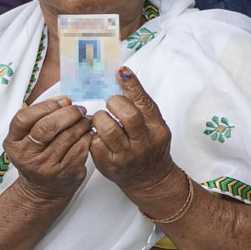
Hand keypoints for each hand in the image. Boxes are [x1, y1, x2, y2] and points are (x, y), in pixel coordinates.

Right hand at [4, 96, 91, 199]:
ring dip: (81, 123)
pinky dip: (88, 136)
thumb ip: (38, 119)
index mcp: (13, 142)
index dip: (47, 105)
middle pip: (47, 126)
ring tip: (86, 119)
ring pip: (67, 136)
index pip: (24, 118)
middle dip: (68, 113)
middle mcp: (26, 155)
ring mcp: (45, 166)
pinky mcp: (64, 172)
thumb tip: (65, 101)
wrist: (43, 190)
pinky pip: (80, 148)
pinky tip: (89, 133)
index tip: (64, 101)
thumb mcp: (26, 140)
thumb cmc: (38, 157)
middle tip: (79, 109)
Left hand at [89, 67, 174, 193]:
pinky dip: (94, 135)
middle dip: (114, 104)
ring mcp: (127, 155)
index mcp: (157, 129)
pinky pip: (94, 142)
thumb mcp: (153, 125)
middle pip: (127, 114)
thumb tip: (123, 74)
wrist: (149, 178)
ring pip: (106, 128)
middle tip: (111, 105)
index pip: (144, 103)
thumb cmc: (149, 145)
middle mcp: (144, 142)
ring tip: (102, 120)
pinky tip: (100, 136)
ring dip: (100, 118)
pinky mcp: (109, 165)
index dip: (132, 84)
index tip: (121, 71)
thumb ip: (140, 104)